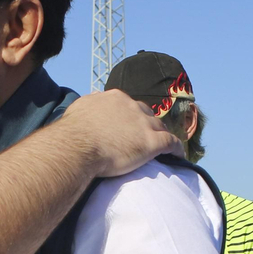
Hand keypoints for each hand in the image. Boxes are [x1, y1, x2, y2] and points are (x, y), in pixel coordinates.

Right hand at [58, 89, 183, 177]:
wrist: (78, 146)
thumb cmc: (74, 130)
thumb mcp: (81, 108)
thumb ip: (92, 104)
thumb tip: (94, 104)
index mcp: (117, 98)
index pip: (130, 106)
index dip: (132, 117)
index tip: (130, 126)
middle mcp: (133, 107)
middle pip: (147, 115)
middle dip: (148, 124)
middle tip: (145, 137)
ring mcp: (144, 124)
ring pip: (160, 127)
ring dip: (162, 135)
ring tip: (165, 147)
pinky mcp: (151, 142)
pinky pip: (171, 143)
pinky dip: (176, 148)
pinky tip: (179, 155)